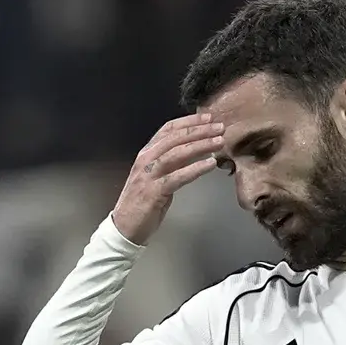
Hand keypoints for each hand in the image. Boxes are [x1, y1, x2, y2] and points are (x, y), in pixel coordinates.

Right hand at [113, 114, 224, 244]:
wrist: (125, 227)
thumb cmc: (143, 202)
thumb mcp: (157, 176)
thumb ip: (171, 162)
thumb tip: (197, 151)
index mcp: (146, 153)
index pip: (168, 129)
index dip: (189, 121)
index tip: (208, 117)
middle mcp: (146, 159)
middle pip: (175, 138)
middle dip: (199, 130)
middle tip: (220, 127)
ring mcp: (149, 175)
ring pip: (177, 153)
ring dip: (200, 145)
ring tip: (219, 142)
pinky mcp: (154, 191)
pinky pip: (178, 176)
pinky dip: (195, 168)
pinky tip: (211, 164)